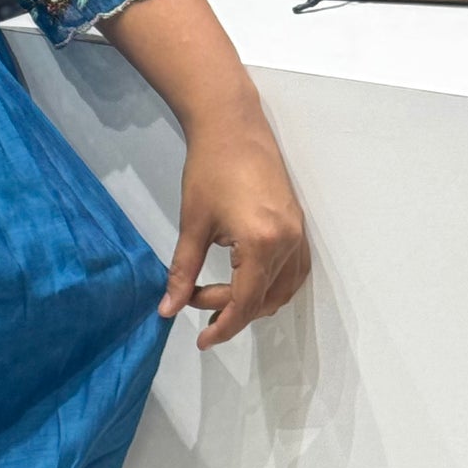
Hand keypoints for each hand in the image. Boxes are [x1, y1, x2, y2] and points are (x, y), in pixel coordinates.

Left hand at [160, 101, 309, 347]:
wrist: (233, 127)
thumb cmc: (208, 170)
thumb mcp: (192, 225)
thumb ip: (182, 272)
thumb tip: (168, 310)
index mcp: (262, 245)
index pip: (246, 303)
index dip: (223, 327)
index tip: (202, 340)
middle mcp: (289, 243)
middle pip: (264, 299)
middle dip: (229, 310)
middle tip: (193, 298)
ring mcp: (299, 235)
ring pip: (283, 290)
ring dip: (253, 301)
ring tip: (217, 297)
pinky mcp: (299, 226)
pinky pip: (294, 272)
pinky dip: (271, 285)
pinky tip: (245, 281)